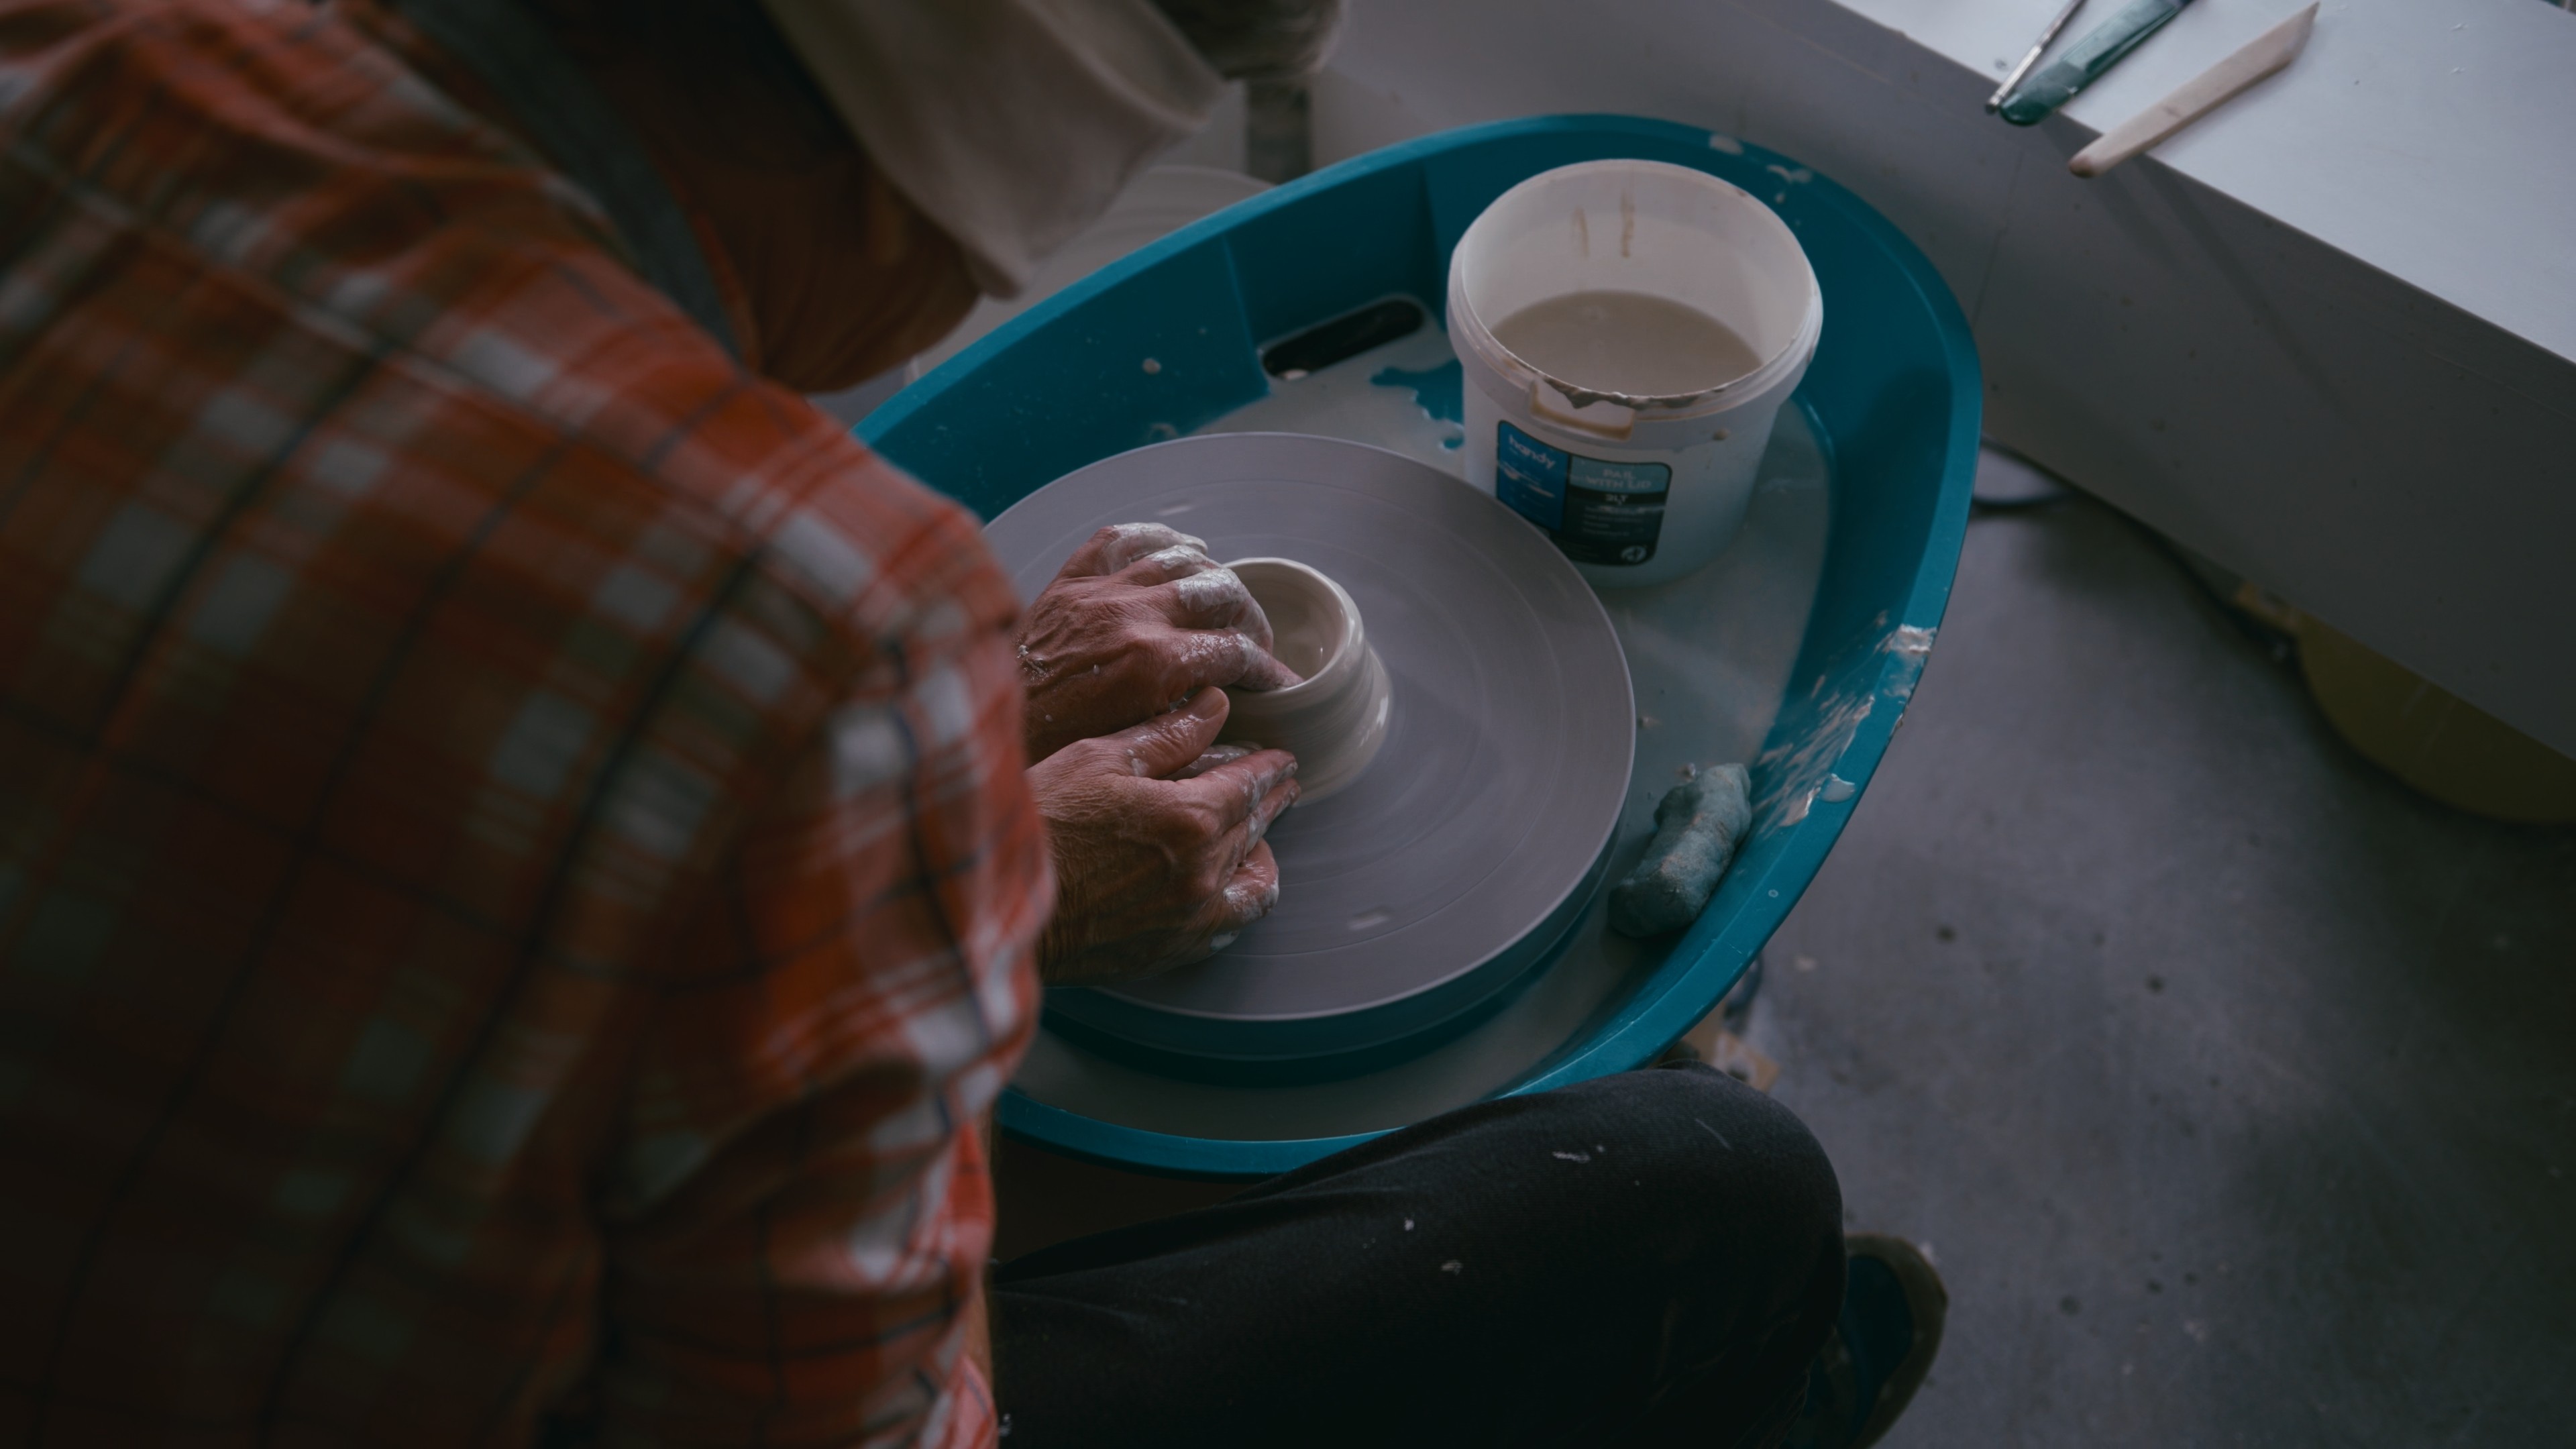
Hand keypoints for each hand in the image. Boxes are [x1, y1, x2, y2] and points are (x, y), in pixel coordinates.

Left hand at [1017, 524, 1302, 762]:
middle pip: (1221, 592)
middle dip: (1250, 619)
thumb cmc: (1056, 746)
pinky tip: (1177, 550)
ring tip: (1224, 599)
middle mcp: (1132, 614)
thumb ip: (1186, 716)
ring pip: (1180, 557)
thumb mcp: (1135, 742)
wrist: (984, 724)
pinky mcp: (1069, 580)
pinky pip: (1123, 538)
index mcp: (1152, 661)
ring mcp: (1100, 590)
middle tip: (1253, 643)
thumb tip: (1227, 707)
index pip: (1235, 650)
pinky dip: (1156, 538)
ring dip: (1213, 576)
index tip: (1279, 683)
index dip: (1267, 668)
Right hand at [1031, 687, 1299, 984]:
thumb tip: (1216, 706)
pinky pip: (1229, 927)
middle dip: (1271, 802)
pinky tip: (1228, 887)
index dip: (1270, 766)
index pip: (1251, 784)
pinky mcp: (1170, 950)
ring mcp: (1190, 918)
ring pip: (1256, 884)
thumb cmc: (1040, 824)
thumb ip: (1166, 735)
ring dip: (1262, 855)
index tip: (1282, 759)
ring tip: (1257, 838)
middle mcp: (1202, 872)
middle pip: (1257, 829)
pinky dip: (1239, 901)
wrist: (997, 904)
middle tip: (1279, 787)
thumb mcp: (1097, 759)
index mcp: (1190, 817)